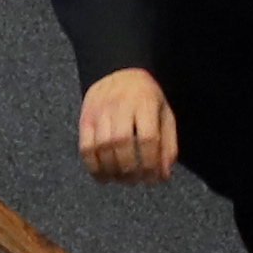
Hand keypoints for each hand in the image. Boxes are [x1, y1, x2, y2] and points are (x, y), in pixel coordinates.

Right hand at [74, 68, 177, 182]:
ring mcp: (100, 111)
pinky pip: (85, 148)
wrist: (118, 70)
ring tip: (122, 180)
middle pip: (122, 143)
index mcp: (145, 103)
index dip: (151, 164)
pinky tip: (103, 177)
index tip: (154, 179)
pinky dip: (93, 167)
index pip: (148, 138)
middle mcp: (121, 105)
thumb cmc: (146, 98)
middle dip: (130, 169)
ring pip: (102, 147)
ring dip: (112, 171)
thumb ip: (167, 144)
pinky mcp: (85, 118)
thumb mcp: (164, 113)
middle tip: (136, 181)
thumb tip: (163, 176)